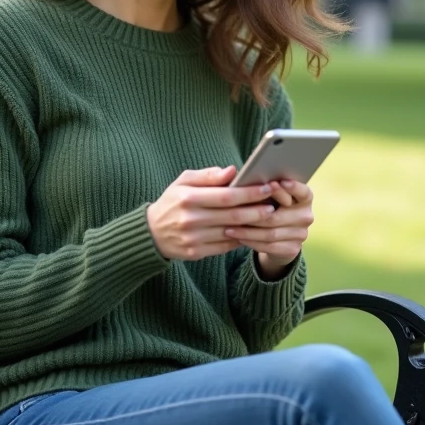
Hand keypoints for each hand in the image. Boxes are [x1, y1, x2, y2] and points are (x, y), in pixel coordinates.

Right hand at [147, 166, 276, 260]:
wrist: (150, 233)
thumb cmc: (172, 202)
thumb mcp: (183, 182)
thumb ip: (208, 176)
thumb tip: (232, 171)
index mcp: (188, 198)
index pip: (226, 196)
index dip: (249, 193)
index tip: (266, 188)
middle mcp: (191, 219)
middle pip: (233, 216)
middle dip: (257, 211)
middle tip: (273, 206)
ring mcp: (193, 238)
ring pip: (231, 232)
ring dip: (252, 226)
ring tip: (266, 218)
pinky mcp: (195, 252)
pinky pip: (225, 246)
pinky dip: (240, 238)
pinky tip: (250, 231)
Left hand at [224, 180, 313, 278]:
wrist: (279, 237)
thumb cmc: (269, 206)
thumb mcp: (269, 195)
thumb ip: (262, 185)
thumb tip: (236, 173)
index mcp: (305, 198)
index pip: (303, 192)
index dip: (291, 187)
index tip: (274, 183)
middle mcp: (306, 216)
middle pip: (278, 216)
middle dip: (254, 214)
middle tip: (235, 210)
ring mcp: (301, 234)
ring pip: (271, 233)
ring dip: (248, 231)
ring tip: (229, 228)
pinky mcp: (293, 249)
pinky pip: (269, 246)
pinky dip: (251, 242)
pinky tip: (238, 238)